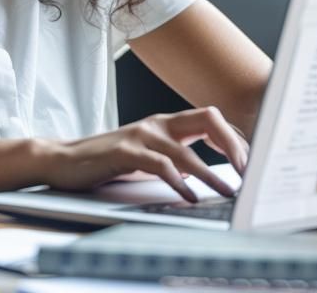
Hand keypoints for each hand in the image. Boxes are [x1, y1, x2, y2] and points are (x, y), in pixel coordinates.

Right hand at [38, 107, 248, 201]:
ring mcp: (141, 135)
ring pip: (187, 149)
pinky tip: (188, 196)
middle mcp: (158, 123)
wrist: (63, 159)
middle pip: (208, 119)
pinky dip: (178, 182)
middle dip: (235, 145)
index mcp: (167, 123)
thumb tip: (210, 177)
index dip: (237, 139)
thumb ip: (175, 159)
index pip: (213, 120)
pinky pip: (159, 165)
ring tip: (228, 192)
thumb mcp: (147, 156)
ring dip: (211, 174)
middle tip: (249, 172)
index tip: (253, 162)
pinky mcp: (124, 151)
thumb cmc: (108, 161)